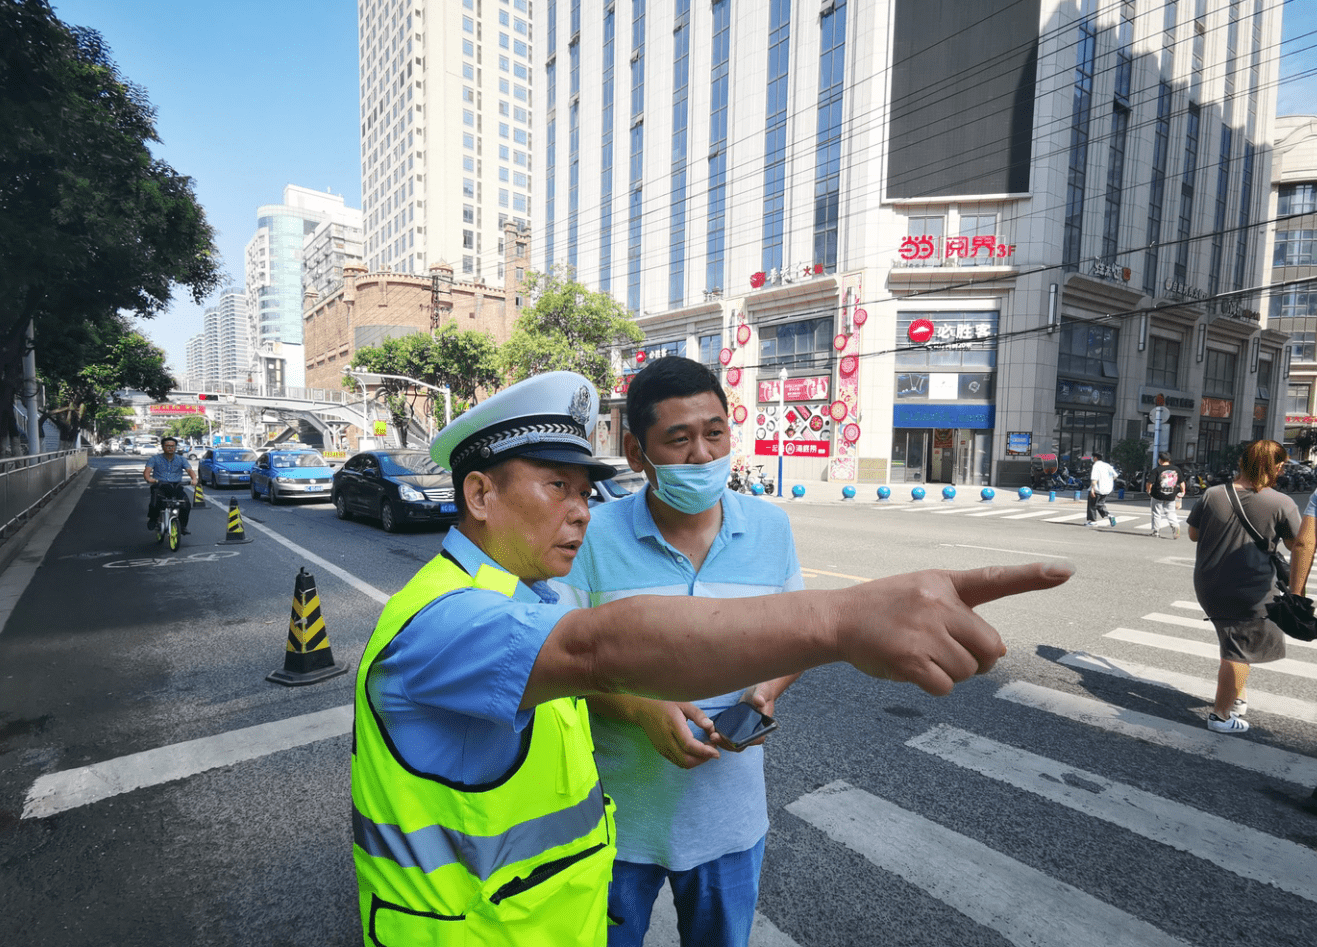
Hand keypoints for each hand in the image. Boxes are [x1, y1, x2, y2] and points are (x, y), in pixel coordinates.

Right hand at [633, 700, 720, 768]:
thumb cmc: (664, 703)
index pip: (689, 745)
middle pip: (686, 759)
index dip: (704, 751)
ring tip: (705, 751)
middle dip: (703, 759)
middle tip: (712, 750)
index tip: (716, 752)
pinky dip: (689, 760)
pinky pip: (677, 762)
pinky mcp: (661, 751)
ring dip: (697, 761)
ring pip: (682, 763)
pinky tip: (695, 752)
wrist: (643, 709)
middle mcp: (666, 739)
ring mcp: (662, 747)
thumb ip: (698, 715)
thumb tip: (711, 726)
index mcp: (673, 725)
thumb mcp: (683, 703)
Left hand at [708, 686, 776, 752]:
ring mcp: (743, 732)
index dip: (745, 742)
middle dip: (727, 743)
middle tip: (714, 736)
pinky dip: (719, 736)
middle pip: (741, 745)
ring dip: (721, 741)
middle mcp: (753, 733)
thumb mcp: (763, 690)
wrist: (757, 691)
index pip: (756, 740)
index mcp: (763, 726)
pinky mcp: (735, 729)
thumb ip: (761, 695)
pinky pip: (727, 737)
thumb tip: (759, 701)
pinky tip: (709, 731)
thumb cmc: (762, 691)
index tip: (732, 740)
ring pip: (732, 743)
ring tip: (710, 734)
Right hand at [835, 563, 1072, 696]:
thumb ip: (959, 613)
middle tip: (950, 653)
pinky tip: (912, 671)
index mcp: (945, 583)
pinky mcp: (909, 659)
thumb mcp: (921, 591)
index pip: (995, 578)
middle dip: (978, 659)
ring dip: (952, 673)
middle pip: (991, 647)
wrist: (837, 619)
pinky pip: (945, 686)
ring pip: (969, 671)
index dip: (1034, 576)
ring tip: (923, 656)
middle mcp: (938, 603)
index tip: (1066, 571)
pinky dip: (934, 686)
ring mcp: (924, 630)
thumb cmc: (886, 609)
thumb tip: (994, 655)